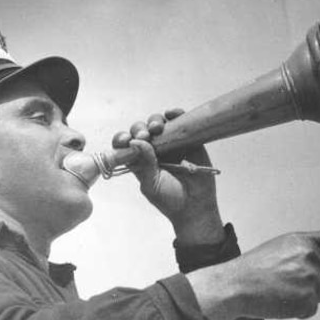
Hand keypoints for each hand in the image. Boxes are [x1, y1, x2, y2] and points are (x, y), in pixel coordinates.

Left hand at [112, 110, 223, 244]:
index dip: (123, 139)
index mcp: (139, 162)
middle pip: (140, 130)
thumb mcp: (151, 185)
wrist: (195, 206)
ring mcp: (170, 144)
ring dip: (155, 121)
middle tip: (145, 135)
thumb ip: (144, 164)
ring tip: (158, 128)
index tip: (126, 140)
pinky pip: (180, 122)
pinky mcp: (187, 140)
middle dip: (139, 129)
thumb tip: (135, 142)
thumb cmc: (170, 200)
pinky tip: (172, 114)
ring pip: (158, 123)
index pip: (125, 145)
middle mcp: (153, 151)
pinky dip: (175, 114)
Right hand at [186, 229, 319, 319]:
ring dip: (303, 298)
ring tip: (278, 292)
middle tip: (282, 283)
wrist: (233, 286)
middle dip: (311, 283)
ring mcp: (310, 277)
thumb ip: (302, 256)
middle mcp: (311, 256)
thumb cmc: (251, 271)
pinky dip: (297, 311)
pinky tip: (279, 303)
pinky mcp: (307, 298)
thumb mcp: (278, 251)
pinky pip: (310, 310)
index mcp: (303, 241)